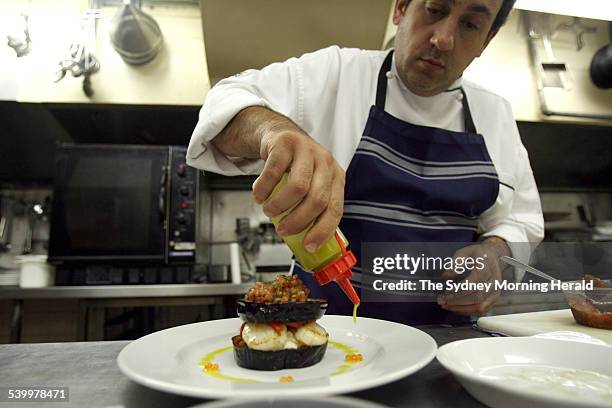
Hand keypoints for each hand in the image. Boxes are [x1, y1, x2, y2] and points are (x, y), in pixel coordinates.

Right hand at [253, 129, 344, 252]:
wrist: (279, 135)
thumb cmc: (296, 166)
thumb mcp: (312, 185)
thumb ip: (313, 208)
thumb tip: (306, 243)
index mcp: (336, 177)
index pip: (335, 208)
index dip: (322, 230)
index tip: (308, 245)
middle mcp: (325, 162)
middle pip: (317, 199)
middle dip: (298, 221)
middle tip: (282, 230)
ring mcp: (306, 150)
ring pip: (298, 187)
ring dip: (279, 206)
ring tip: (269, 210)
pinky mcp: (286, 142)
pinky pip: (274, 172)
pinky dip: (263, 189)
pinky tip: (259, 195)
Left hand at [437, 237, 509, 315]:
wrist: (494, 257)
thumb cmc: (478, 255)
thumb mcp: (465, 252)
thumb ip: (455, 263)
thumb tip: (446, 276)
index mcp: (487, 268)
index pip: (472, 283)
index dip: (458, 290)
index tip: (446, 292)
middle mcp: (494, 282)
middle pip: (476, 297)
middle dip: (457, 301)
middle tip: (443, 301)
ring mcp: (495, 292)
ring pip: (479, 306)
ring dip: (461, 308)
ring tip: (447, 306)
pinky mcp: (494, 299)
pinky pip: (481, 309)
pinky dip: (468, 311)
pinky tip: (456, 308)